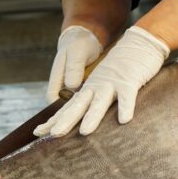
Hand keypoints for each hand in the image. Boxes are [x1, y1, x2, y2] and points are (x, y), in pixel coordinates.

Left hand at [34, 26, 169, 136]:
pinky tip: (124, 120)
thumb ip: (94, 102)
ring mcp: (112, 83)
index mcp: (89, 89)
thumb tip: (83, 125)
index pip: (69, 107)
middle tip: (53, 135)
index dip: (55, 119)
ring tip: (84, 132)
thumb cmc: (122, 69)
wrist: (138, 44)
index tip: (38, 132)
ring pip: (100, 101)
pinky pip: (127, 95)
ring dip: (92, 116)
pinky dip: (126, 107)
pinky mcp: (130, 80)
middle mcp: (96, 86)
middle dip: (66, 120)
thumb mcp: (103, 85)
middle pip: (78, 105)